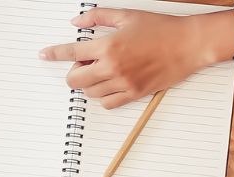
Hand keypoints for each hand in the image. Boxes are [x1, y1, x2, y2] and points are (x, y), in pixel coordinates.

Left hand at [39, 8, 233, 108]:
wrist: (189, 44)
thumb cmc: (161, 29)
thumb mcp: (127, 15)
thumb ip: (98, 17)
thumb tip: (76, 22)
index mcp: (109, 46)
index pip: (71, 52)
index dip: (54, 53)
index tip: (44, 54)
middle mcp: (113, 67)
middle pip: (75, 79)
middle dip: (73, 72)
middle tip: (84, 63)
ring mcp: (124, 83)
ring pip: (90, 93)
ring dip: (88, 83)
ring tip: (101, 70)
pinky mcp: (135, 94)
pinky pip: (108, 103)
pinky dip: (103, 96)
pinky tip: (110, 84)